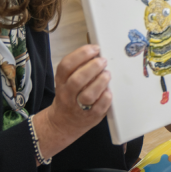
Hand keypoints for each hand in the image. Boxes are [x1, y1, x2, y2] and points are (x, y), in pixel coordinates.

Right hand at [32, 44, 111, 160]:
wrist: (63, 122)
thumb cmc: (70, 97)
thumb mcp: (66, 81)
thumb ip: (78, 68)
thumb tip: (97, 53)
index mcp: (61, 81)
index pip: (66, 65)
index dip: (81, 54)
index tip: (95, 49)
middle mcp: (68, 94)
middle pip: (77, 80)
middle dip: (92, 67)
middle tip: (103, 61)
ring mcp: (79, 106)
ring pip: (88, 95)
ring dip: (100, 82)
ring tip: (107, 74)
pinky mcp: (92, 116)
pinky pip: (100, 106)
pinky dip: (106, 97)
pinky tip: (109, 90)